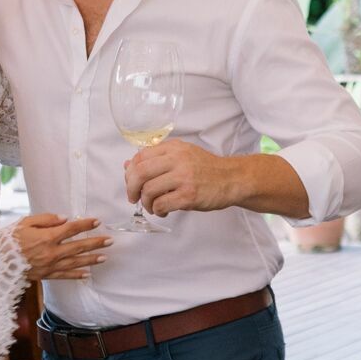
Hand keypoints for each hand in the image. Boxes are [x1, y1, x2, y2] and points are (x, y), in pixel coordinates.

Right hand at [12, 215, 111, 281]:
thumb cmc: (10, 239)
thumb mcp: (25, 222)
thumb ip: (46, 219)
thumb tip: (64, 219)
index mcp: (46, 237)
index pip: (71, 229)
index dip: (85, 224)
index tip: (97, 221)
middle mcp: (51, 253)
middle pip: (78, 247)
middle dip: (95, 243)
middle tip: (109, 241)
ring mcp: (49, 266)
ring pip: (75, 263)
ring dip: (90, 259)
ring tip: (104, 257)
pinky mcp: (45, 275)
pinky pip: (64, 276)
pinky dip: (76, 275)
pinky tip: (86, 274)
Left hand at [125, 140, 239, 215]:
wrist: (233, 179)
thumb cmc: (206, 169)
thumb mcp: (182, 156)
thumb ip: (156, 159)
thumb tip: (127, 165)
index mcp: (173, 148)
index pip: (140, 156)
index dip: (131, 171)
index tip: (132, 182)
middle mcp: (177, 159)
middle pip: (140, 173)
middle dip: (131, 188)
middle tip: (134, 198)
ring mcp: (183, 177)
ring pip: (149, 190)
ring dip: (146, 203)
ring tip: (153, 206)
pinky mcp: (189, 195)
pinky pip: (161, 204)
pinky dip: (158, 210)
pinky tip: (163, 211)